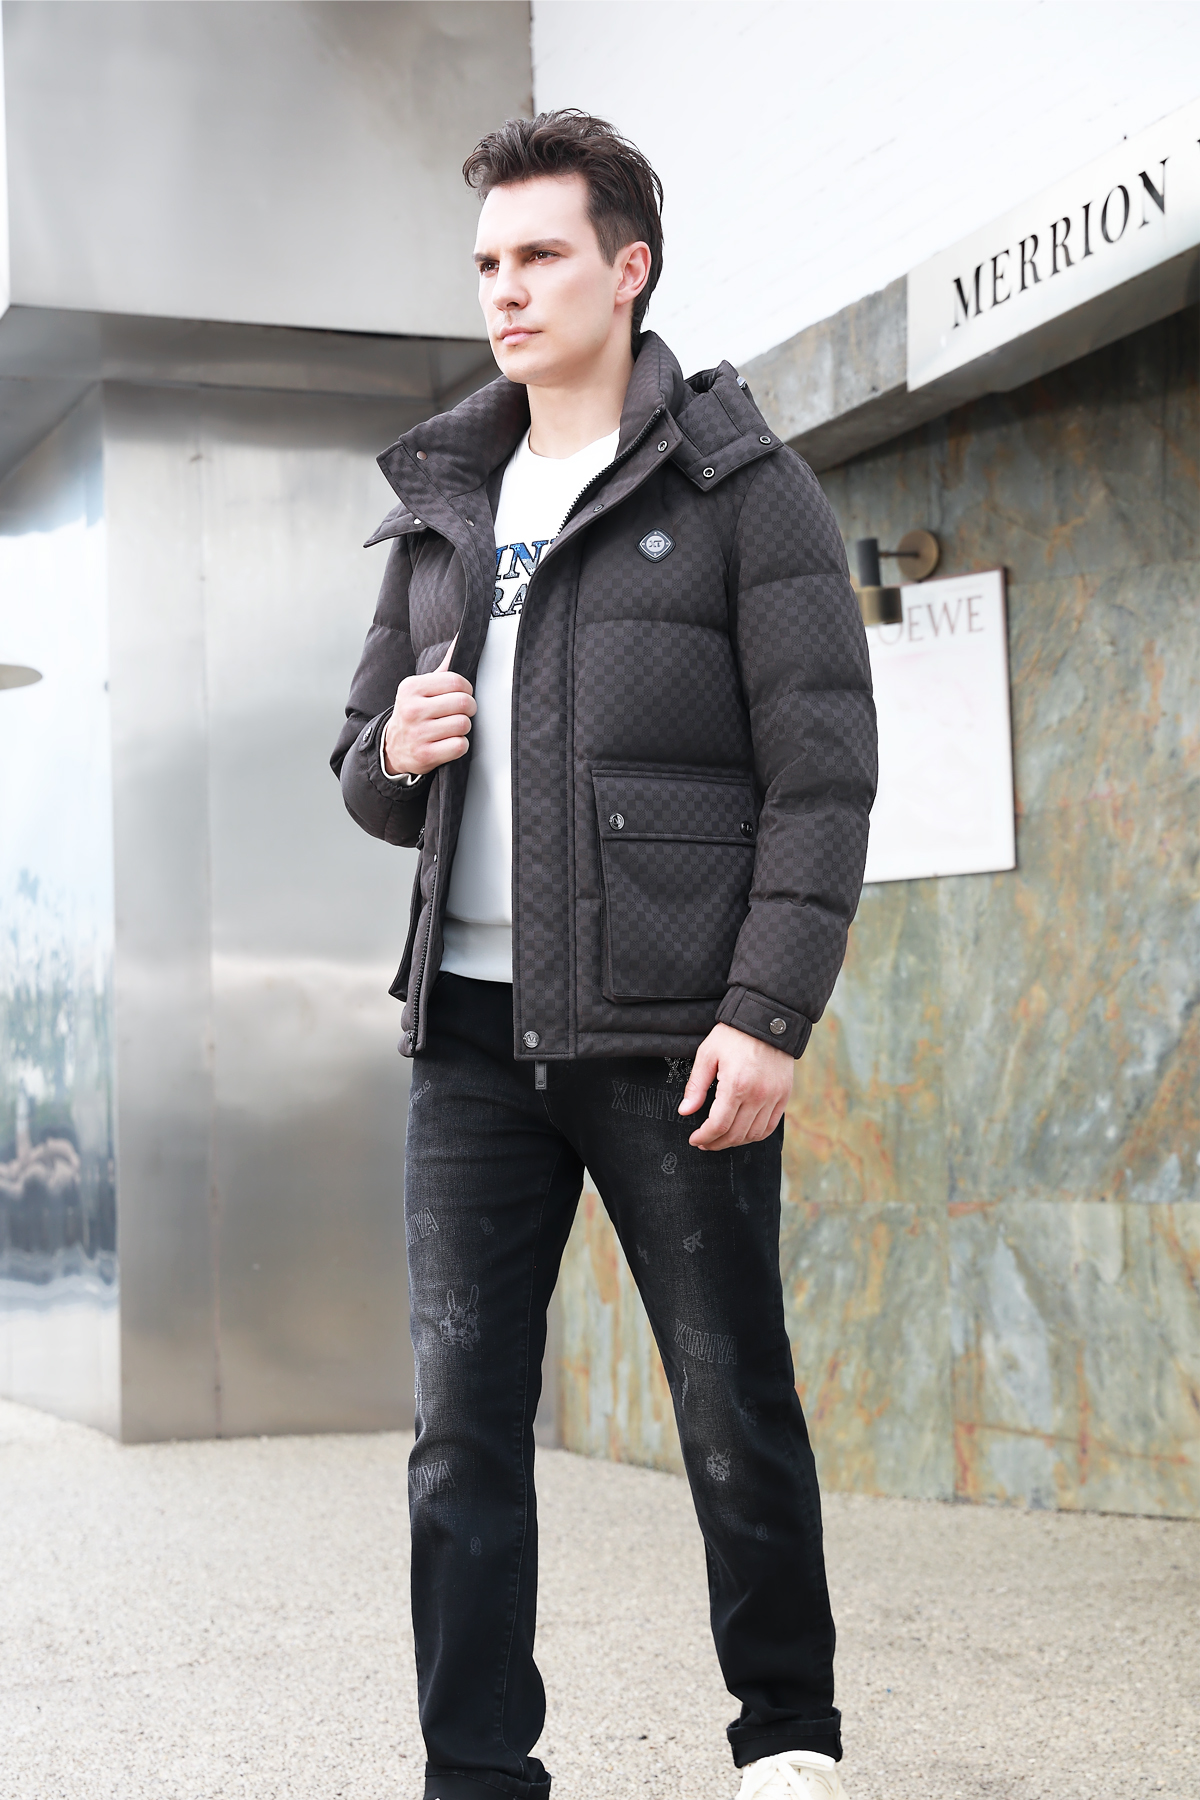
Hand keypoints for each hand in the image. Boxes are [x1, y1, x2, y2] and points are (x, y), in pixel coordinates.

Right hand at [383, 638, 474, 776]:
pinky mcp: (425, 755)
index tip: (462, 694)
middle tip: (462, 712)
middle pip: (463, 703)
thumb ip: (444, 666)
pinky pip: (460, 745)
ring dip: (464, 728)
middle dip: (469, 708)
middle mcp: (412, 709)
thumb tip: (462, 637)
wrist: (393, 748)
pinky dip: (460, 745)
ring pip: (463, 725)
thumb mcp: (421, 688)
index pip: (456, 681)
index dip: (466, 689)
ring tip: (453, 727)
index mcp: (411, 688)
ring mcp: (418, 733)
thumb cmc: (414, 713)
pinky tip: (449, 742)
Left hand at [677, 1022, 793, 1150]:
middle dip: (717, 1143)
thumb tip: (685, 1111)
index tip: (695, 1139)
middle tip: (705, 1142)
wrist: (767, 1019)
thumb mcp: (707, 1054)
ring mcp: (774, 1097)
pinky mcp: (784, 1096)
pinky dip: (755, 1135)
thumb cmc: (734, 1035)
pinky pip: (770, 1126)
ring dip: (735, 1142)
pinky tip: (742, 1132)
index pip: (719, 1125)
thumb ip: (696, 1086)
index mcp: (736, 1085)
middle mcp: (758, 1095)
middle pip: (736, 1134)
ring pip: (754, 1134)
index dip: (705, 1137)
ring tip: (721, 1139)